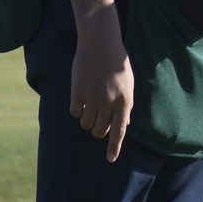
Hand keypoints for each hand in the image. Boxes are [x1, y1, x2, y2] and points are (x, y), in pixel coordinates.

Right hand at [69, 6, 134, 161]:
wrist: (100, 42)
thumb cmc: (117, 63)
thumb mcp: (128, 83)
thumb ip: (126, 105)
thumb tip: (123, 126)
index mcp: (125, 100)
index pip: (119, 130)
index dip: (114, 147)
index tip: (110, 160)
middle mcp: (109, 102)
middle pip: (99, 130)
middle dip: (98, 129)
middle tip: (99, 119)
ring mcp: (92, 98)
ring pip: (85, 124)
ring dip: (87, 119)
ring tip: (90, 105)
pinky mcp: (78, 92)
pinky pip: (74, 113)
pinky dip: (77, 110)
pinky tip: (80, 98)